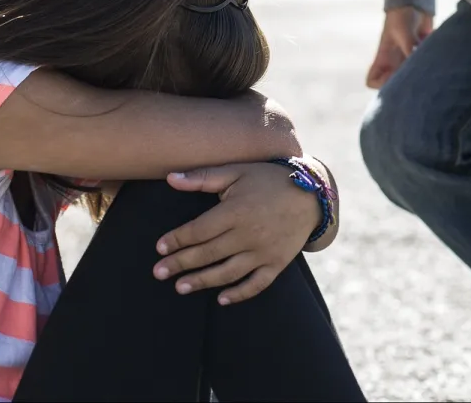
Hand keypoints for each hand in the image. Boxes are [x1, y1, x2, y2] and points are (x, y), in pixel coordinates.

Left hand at [152, 162, 318, 304]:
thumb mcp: (237, 170)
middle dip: (180, 264)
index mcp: (237, 211)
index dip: (177, 240)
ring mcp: (264, 251)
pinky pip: (256, 284)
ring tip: (180, 287)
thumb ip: (203, 176)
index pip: (199, 230)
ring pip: (228, 272)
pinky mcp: (277, 263)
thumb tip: (170, 178)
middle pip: (208, 254)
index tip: (159, 247)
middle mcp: (249, 234)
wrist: (312, 195)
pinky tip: (221, 299)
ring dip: (202, 281)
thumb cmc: (268, 179)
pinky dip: (239, 293)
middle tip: (159, 273)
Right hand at [367, 7, 432, 88]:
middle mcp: (394, 61)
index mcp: (383, 58)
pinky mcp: (420, 53)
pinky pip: (424, 64)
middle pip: (394, 83)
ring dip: (419, 73)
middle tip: (416, 77)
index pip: (372, 80)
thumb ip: (409, 51)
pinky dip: (430, 62)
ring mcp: (407, 58)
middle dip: (405, 84)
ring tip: (427, 67)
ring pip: (410, 76)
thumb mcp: (403, 34)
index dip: (381, 84)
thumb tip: (417, 67)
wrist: (415, 1)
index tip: (394, 78)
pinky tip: (434, 54)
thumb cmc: (401, 16)